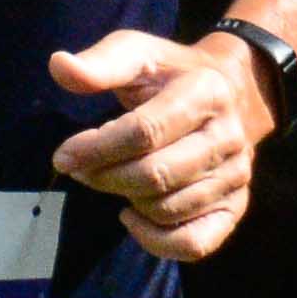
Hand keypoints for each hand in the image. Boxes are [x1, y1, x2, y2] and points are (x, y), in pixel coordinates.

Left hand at [49, 23, 281, 260]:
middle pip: (156, 175)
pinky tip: (132, 218)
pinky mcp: (235, 206)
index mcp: (206, 93)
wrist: (233, 94)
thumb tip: (60, 67)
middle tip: (81, 170)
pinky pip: (194, 243)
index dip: (97, 149)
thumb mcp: (138, 54)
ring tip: (113, 179)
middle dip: (105, 177)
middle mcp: (229, 137)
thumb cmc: (170, 74)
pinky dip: (156, 241)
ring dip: (127, 200)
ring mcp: (236, 176)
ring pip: (168, 209)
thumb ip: (100, 63)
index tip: (64, 156)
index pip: (145, 132)